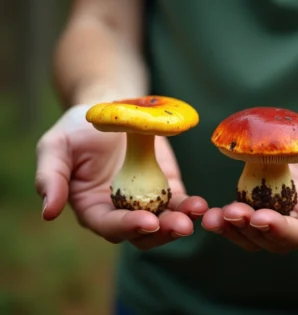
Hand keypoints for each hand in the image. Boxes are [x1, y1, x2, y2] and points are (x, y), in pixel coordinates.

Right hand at [35, 104, 207, 249]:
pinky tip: (200, 204)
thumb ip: (50, 177)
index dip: (127, 226)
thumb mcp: (55, 147)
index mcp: (92, 208)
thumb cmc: (78, 129)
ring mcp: (146, 200)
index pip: (109, 226)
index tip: (147, 221)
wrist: (111, 110)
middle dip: (161, 232)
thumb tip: (48, 211)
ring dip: (181, 220)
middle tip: (181, 226)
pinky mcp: (167, 187)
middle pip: (142, 232)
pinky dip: (189, 205)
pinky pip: (179, 201)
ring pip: (165, 220)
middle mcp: (121, 211)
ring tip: (195, 213)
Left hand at [202, 114, 297, 252]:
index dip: (281, 230)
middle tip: (224, 215)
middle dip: (248, 230)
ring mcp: (288, 203)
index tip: (258, 217)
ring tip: (209, 215)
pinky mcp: (274, 187)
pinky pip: (249, 204)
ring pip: (255, 227)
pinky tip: (210, 203)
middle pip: (273, 237)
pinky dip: (231, 207)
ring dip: (233, 225)